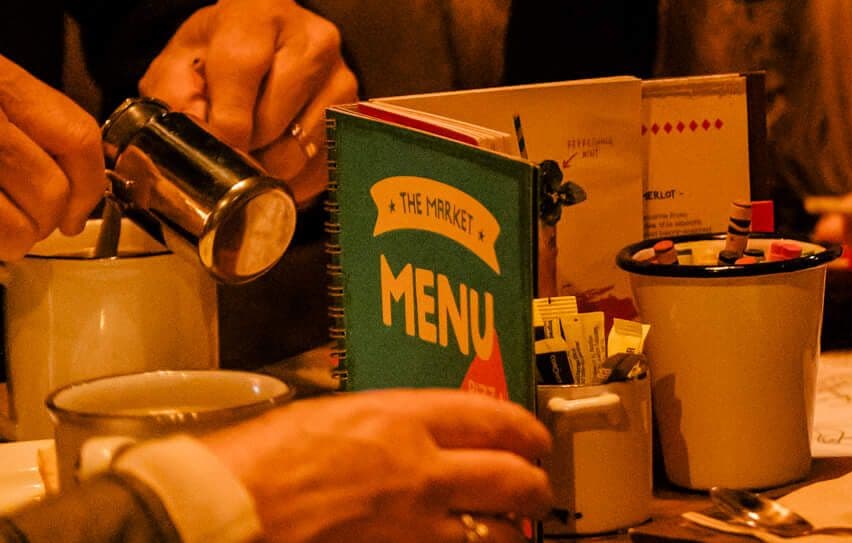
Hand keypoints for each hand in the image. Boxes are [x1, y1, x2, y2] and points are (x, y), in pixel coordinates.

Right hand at [0, 55, 104, 257]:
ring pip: (13, 226)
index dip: (91, 183)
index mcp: (5, 84)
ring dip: (17, 240)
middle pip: (49, 189)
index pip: (78, 138)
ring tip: (8, 232)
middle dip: (50, 219)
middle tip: (39, 225)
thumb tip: (74, 182)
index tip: (80, 210)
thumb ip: (31, 122)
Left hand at [141, 0, 359, 204]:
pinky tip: (272, 152)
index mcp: (259, 11)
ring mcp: (341, 74)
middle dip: (239, 144)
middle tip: (221, 142)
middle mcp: (314, 37)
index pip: (243, 68)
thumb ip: (174, 94)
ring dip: (264, 162)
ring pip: (296, 148)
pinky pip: (318, 163)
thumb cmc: (214, 52)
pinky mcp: (355, 111)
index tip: (204, 149)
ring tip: (247, 145)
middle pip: (271, 118)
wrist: (261, 42)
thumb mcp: (177, 60)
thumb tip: (198, 137)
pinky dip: (290, 172)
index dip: (221, 120)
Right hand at [198, 389, 550, 542]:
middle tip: (538, 493)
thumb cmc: (251, 462)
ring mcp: (412, 528)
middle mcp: (422, 472)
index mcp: (404, 421)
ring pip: (493, 535)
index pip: (493, 418)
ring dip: (506, 535)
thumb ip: (379, 424)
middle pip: (511, 478)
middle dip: (535, 487)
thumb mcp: (326, 415)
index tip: (536, 439)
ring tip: (508, 535)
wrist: (218, 510)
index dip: (525, 430)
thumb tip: (404, 432)